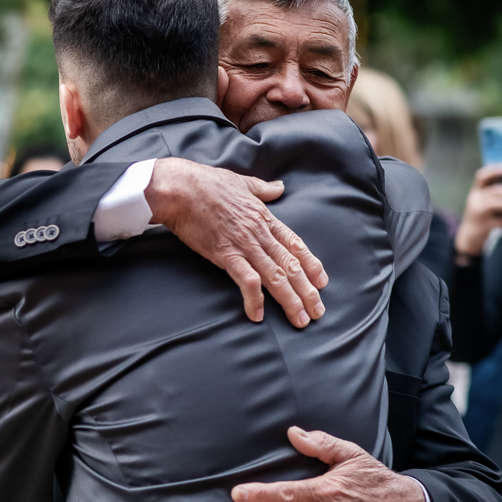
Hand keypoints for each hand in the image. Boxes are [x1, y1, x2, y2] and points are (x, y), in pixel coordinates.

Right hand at [147, 158, 327, 326]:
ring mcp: (244, 245)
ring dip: (290, 300)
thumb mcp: (242, 182)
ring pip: (275, 276)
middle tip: (317, 312)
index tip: (321, 282)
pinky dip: (254, 298)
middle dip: (307, 291)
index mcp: (264, 217)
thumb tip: (279, 187)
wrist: (180, 189)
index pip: (295, 244)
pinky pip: (246, 280)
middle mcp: (259, 233)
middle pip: (290, 266)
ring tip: (300, 319)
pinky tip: (257, 315)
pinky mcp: (225, 254)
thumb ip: (263, 189)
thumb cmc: (206, 183)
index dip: (311, 264)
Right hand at [453, 164, 501, 256]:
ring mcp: (477, 213)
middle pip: (493, 190)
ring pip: (495, 204)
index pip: (481, 176)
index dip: (493, 171)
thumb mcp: (485, 200)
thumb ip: (496, 191)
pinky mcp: (482, 225)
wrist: (469, 235)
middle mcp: (475, 200)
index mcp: (476, 191)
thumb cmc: (483, 215)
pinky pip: (500, 221)